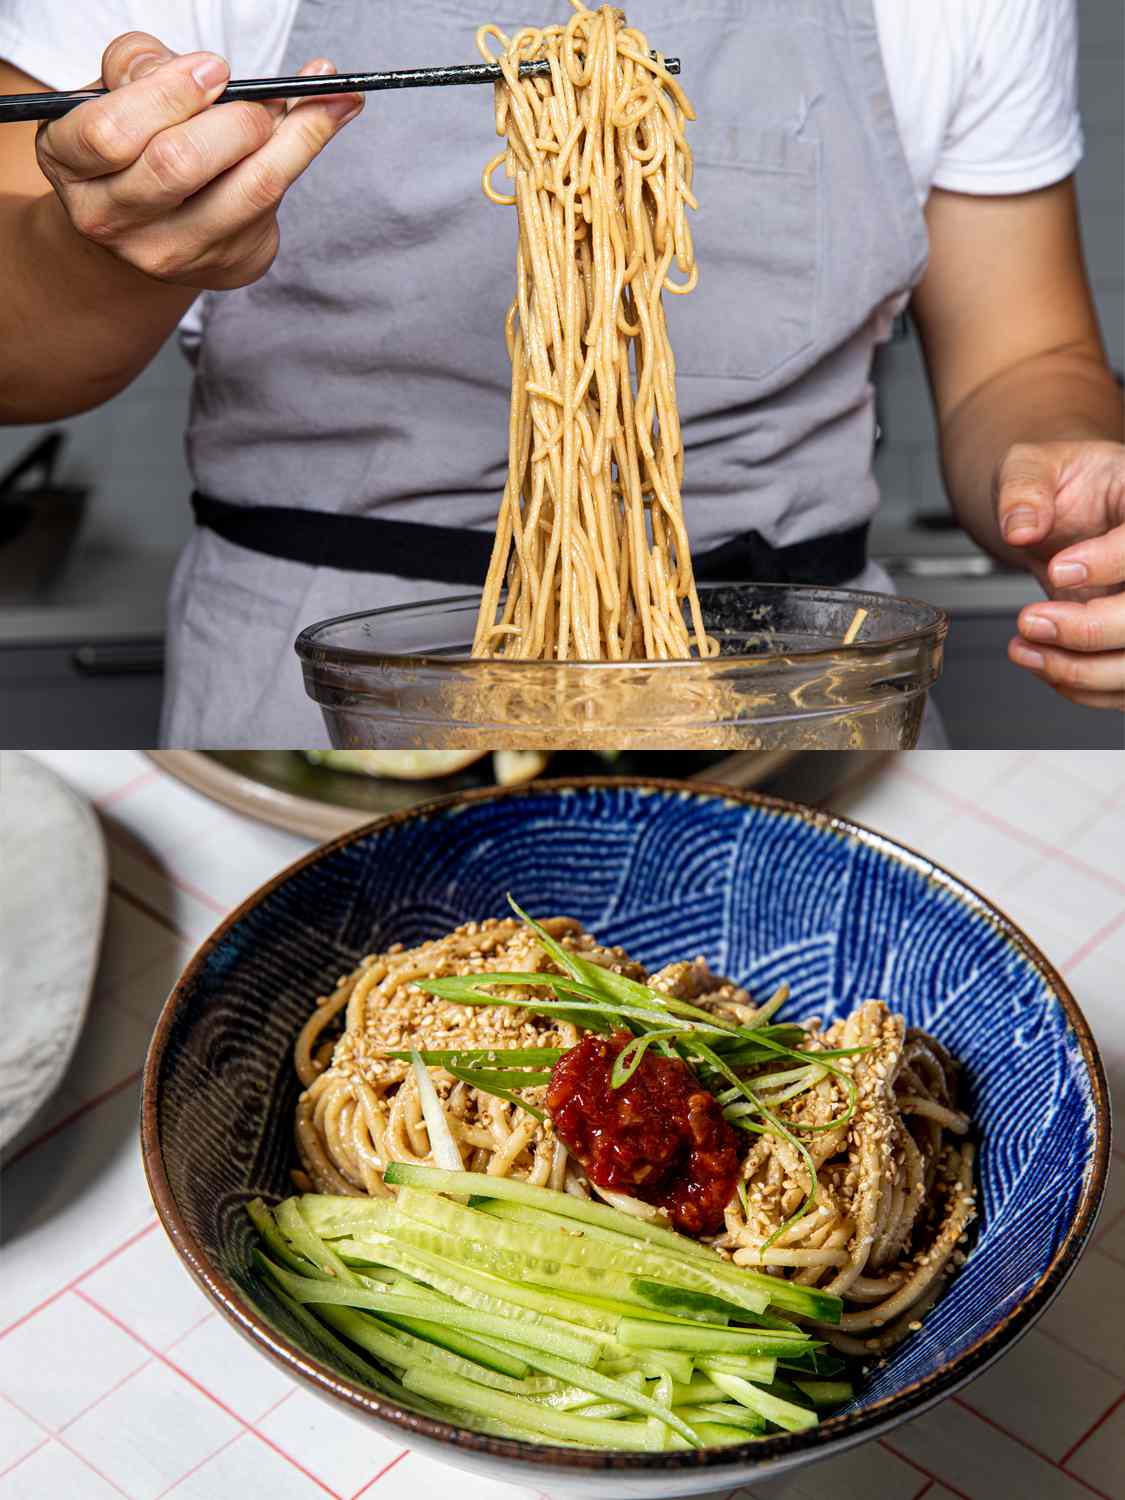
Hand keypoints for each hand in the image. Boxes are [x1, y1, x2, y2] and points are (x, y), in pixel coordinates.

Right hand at [35, 31, 363, 290]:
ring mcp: (170, 253)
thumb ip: (139, 66)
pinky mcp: (225, 265)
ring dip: (294, 133)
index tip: (214, 69)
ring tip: (325, 94)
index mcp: (71, 166)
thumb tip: (204, 71)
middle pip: (179, 164)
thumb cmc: (133, 137)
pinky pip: (275, 205)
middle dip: (232, 117)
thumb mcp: (115, 90)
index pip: (111, 134)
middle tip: (260, 94)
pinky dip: (310, 149)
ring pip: (247, 190)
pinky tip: (331, 113)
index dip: (168, 95)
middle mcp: (112, 220)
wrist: (147, 221)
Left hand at [997, 440, 1124, 710]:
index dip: (1111, 562)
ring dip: (1083, 669)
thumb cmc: (1057, 483)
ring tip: (1025, 649)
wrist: (1059, 511)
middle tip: (1031, 621)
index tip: (1059, 570)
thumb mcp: (1029, 464)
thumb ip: (1023, 487)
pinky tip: (1042, 665)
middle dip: (1092, 628)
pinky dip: (1083, 686)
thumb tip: (1020, 526)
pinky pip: (1124, 686)